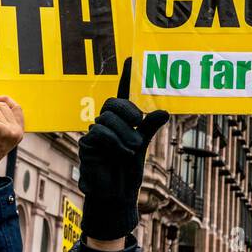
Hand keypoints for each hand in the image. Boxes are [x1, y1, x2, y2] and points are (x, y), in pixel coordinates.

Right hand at [77, 60, 169, 241]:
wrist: (116, 194)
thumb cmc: (128, 171)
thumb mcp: (143, 147)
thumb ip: (150, 128)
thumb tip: (164, 111)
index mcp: (121, 122)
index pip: (121, 95)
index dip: (125, 77)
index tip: (129, 57)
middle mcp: (106, 124)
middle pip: (112, 104)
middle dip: (128, 111)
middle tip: (140, 125)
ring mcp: (95, 133)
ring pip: (107, 119)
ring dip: (124, 133)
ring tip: (133, 149)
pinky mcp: (87, 145)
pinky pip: (100, 133)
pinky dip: (114, 141)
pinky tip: (121, 153)